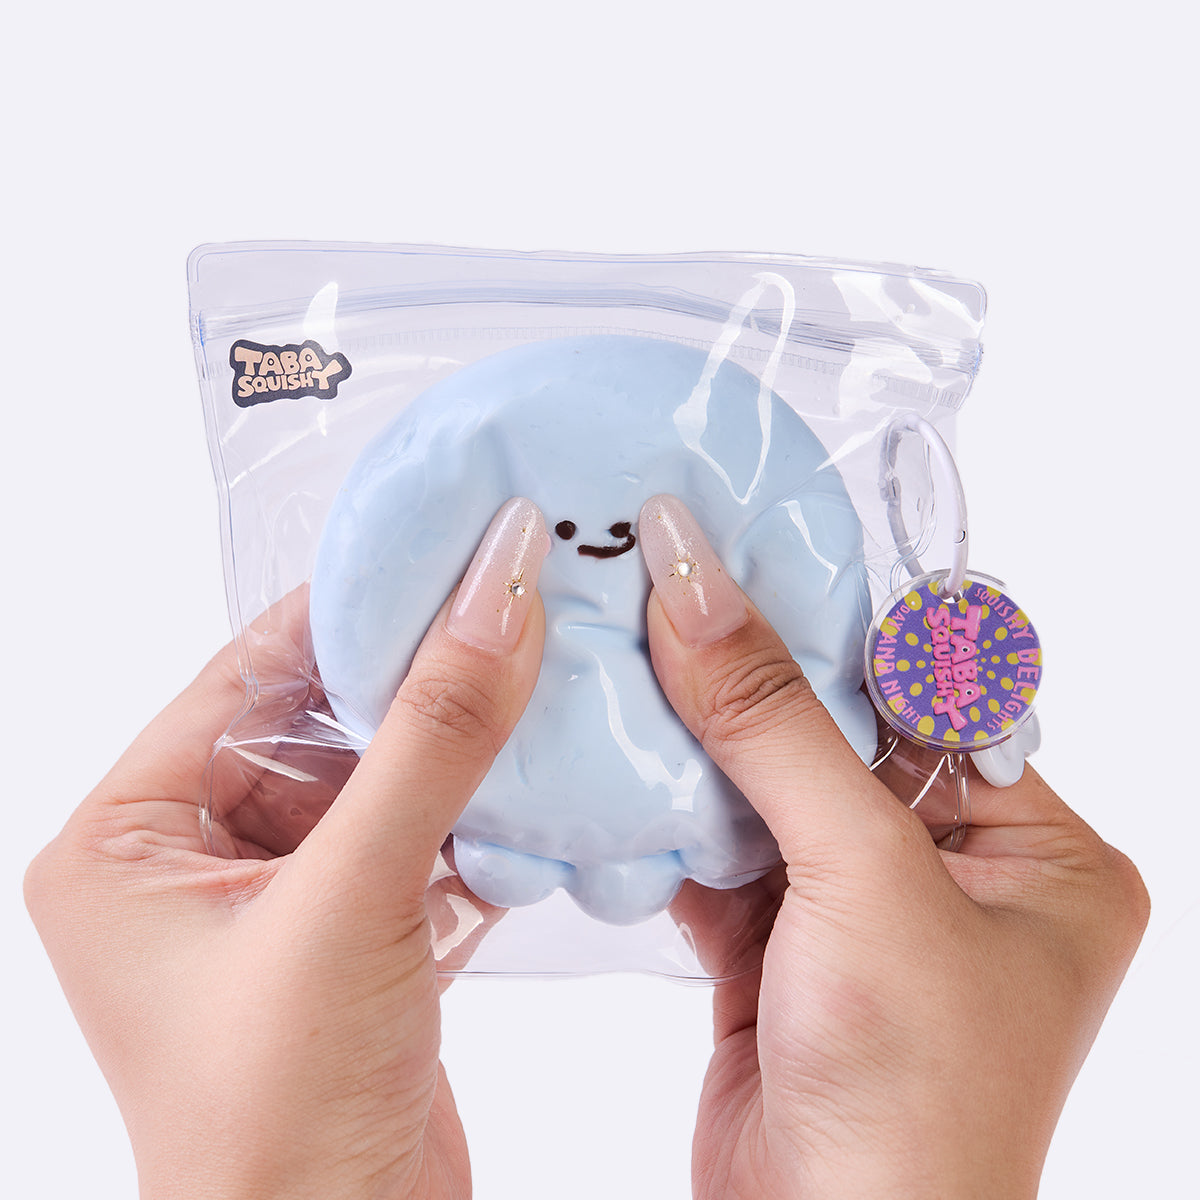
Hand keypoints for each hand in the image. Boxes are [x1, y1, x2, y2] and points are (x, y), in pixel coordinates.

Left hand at [25, 498, 548, 1199]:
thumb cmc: (278, 1121)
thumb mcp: (351, 898)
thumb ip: (435, 738)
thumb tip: (498, 588)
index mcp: (125, 838)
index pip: (244, 673)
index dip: (350, 607)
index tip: (449, 547)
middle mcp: (189, 862)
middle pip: (318, 721)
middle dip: (417, 678)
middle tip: (513, 606)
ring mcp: (275, 902)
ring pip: (379, 780)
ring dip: (458, 748)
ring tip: (541, 676)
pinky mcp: (350, 940)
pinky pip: (414, 841)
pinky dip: (475, 817)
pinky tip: (540, 783)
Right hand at [638, 495, 1148, 1199]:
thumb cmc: (913, 1097)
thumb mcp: (861, 875)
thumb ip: (771, 720)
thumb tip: (694, 576)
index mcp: (1042, 853)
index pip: (935, 693)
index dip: (843, 622)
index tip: (754, 543)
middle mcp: (958, 875)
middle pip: (842, 735)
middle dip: (755, 675)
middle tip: (671, 578)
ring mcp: (862, 912)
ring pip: (770, 787)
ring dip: (701, 738)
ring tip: (629, 645)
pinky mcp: (781, 945)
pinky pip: (723, 846)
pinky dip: (670, 809)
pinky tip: (617, 755)